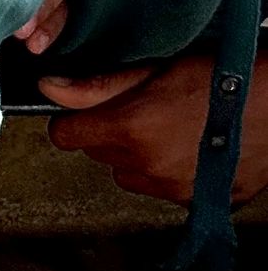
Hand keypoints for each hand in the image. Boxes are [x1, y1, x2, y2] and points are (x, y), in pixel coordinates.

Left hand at [42, 52, 267, 205]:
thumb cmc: (223, 77)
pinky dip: (167, 172)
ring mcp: (173, 189)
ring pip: (128, 174)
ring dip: (137, 156)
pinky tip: (189, 148)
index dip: (74, 121)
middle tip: (143, 110)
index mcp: (130, 129)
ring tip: (170, 128)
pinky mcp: (198, 201)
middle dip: (109, 134)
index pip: (66, 136)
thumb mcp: (156, 69)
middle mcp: (147, 167)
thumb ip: (98, 86)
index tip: (88, 111)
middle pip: (98, 154)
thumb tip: (48, 88)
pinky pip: (162, 188)